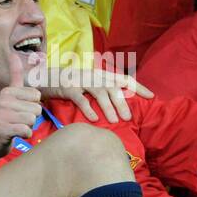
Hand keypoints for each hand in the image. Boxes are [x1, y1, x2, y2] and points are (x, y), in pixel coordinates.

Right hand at [0, 51, 40, 155]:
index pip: (36, 95)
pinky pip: (26, 131)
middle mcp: (3, 101)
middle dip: (31, 118)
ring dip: (27, 126)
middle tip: (17, 120)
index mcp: (7, 91)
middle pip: (36, 108)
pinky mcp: (2, 129)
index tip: (19, 110)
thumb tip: (14, 54)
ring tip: (15, 127)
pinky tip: (14, 134)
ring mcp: (1, 115)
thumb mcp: (9, 95)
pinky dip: (24, 135)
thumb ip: (14, 75)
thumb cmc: (5, 118)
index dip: (32, 105)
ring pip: (33, 120)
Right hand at [38, 65, 152, 122]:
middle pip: (112, 87)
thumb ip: (104, 89)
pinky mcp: (68, 88)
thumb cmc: (70, 84)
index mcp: (101, 74)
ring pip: (99, 93)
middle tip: (128, 117)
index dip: (138, 86)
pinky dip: (88, 109)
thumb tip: (122, 102)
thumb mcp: (89, 83)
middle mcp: (93, 76)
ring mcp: (81, 81)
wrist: (45, 78)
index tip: (151, 96)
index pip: (123, 79)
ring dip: (109, 107)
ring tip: (115, 121)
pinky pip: (80, 99)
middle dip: (122, 102)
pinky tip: (95, 120)